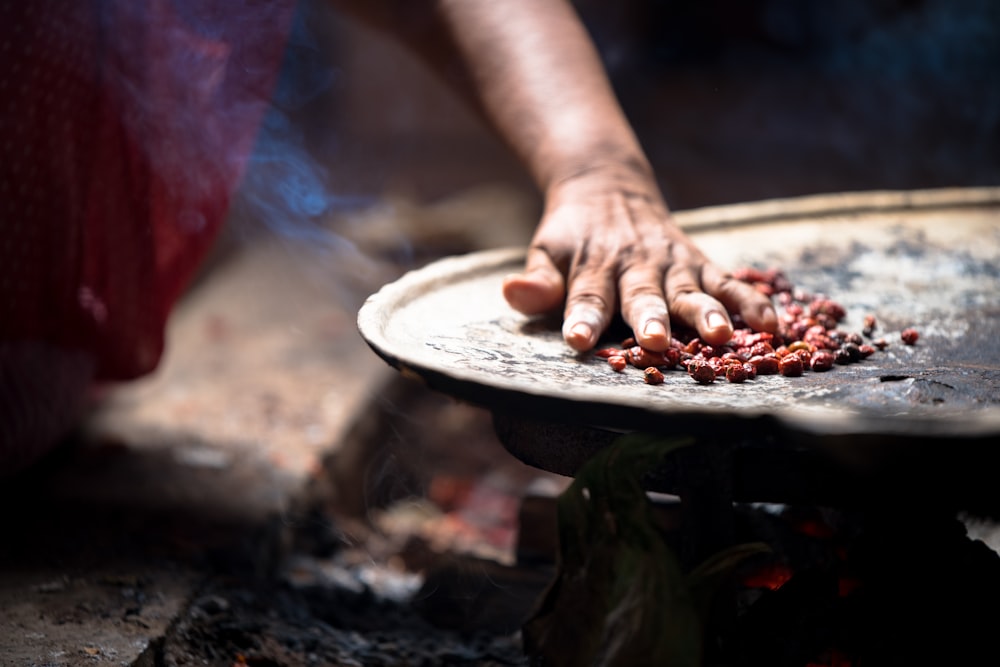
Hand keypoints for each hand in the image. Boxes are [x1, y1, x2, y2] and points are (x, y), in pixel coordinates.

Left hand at [501, 165, 777, 351]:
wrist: (607, 187)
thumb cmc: (572, 236)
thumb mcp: (547, 250)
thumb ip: (538, 280)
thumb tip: (512, 292)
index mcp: (593, 268)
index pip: (585, 296)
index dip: (581, 317)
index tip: (577, 339)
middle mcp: (636, 266)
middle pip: (643, 295)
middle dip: (650, 318)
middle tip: (655, 340)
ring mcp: (672, 264)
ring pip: (692, 290)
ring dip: (706, 313)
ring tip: (720, 334)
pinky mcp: (700, 263)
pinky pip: (729, 283)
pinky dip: (752, 302)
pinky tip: (772, 325)